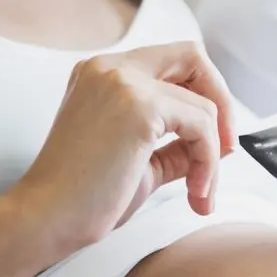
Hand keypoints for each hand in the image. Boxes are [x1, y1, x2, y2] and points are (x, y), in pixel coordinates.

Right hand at [18, 41, 235, 249]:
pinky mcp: (139, 107)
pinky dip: (208, 163)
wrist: (49, 218)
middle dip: (221, 105)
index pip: (174, 60)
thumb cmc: (87, 196)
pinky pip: (202, 128)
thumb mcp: (142, 161)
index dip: (205, 94)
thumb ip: (176, 144)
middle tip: (227, 151)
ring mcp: (123, 82)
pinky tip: (195, 192)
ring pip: (204, 106)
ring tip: (200, 192)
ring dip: (212, 156)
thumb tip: (221, 140)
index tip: (216, 140)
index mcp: (103, 75)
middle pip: (194, 58)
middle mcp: (110, 68)